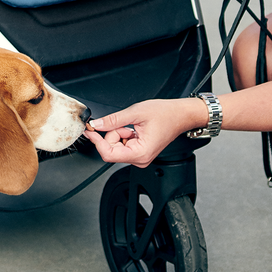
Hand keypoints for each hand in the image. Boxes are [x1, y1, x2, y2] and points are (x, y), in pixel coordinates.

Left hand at [83, 98, 207, 167]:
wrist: (181, 115)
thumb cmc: (166, 114)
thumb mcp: (135, 113)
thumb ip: (113, 120)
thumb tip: (96, 124)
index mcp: (140, 153)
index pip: (108, 154)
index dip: (97, 141)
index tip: (90, 131)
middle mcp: (140, 159)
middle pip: (111, 150)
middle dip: (112, 134)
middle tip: (123, 122)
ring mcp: (140, 157)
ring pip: (116, 147)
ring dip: (119, 133)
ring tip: (134, 125)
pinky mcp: (140, 152)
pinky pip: (123, 145)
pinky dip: (124, 134)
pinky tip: (135, 129)